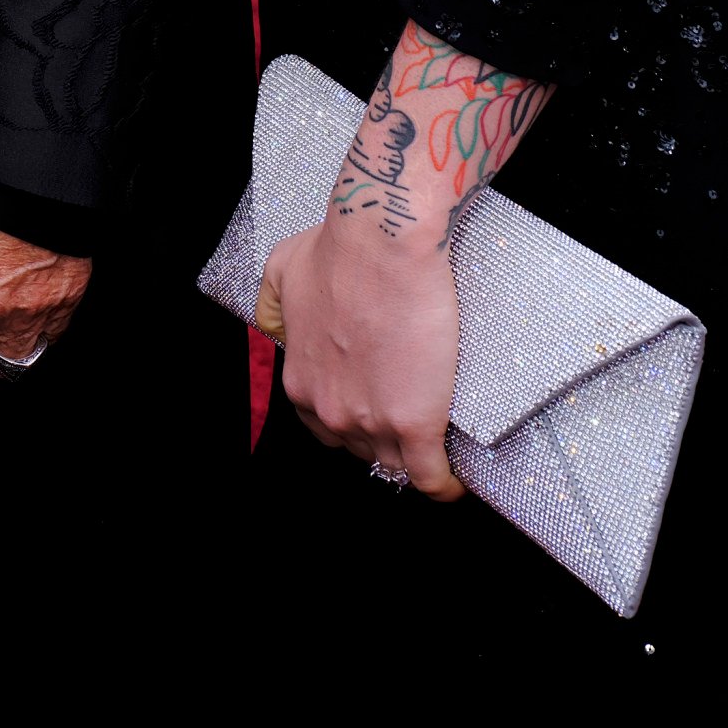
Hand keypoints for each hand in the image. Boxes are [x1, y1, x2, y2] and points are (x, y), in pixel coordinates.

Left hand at [259, 212, 464, 496]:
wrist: (382, 242)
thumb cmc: (339, 250)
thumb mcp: (282, 274)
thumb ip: (275, 306)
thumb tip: (279, 326)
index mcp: (302, 382)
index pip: (326, 426)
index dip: (352, 420)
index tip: (373, 411)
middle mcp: (329, 409)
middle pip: (360, 446)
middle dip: (382, 437)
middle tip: (408, 417)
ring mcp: (371, 419)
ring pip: (394, 463)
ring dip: (412, 460)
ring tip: (436, 450)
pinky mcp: (413, 422)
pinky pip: (428, 477)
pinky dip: (442, 485)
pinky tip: (452, 483)